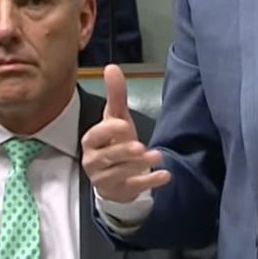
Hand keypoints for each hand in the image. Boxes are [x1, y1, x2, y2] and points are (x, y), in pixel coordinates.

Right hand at [81, 65, 170, 202]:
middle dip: (124, 151)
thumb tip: (111, 67)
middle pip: (107, 156)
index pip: (96, 135)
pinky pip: (134, 187)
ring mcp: (105, 178)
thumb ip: (115, 95)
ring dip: (139, 166)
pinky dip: (150, 181)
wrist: (114, 177)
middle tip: (140, 146)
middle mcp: (94, 160)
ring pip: (120, 172)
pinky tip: (165, 175)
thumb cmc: (114, 143)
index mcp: (92, 141)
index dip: (109, 131)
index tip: (123, 124)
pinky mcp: (119, 191)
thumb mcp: (116, 118)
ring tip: (158, 157)